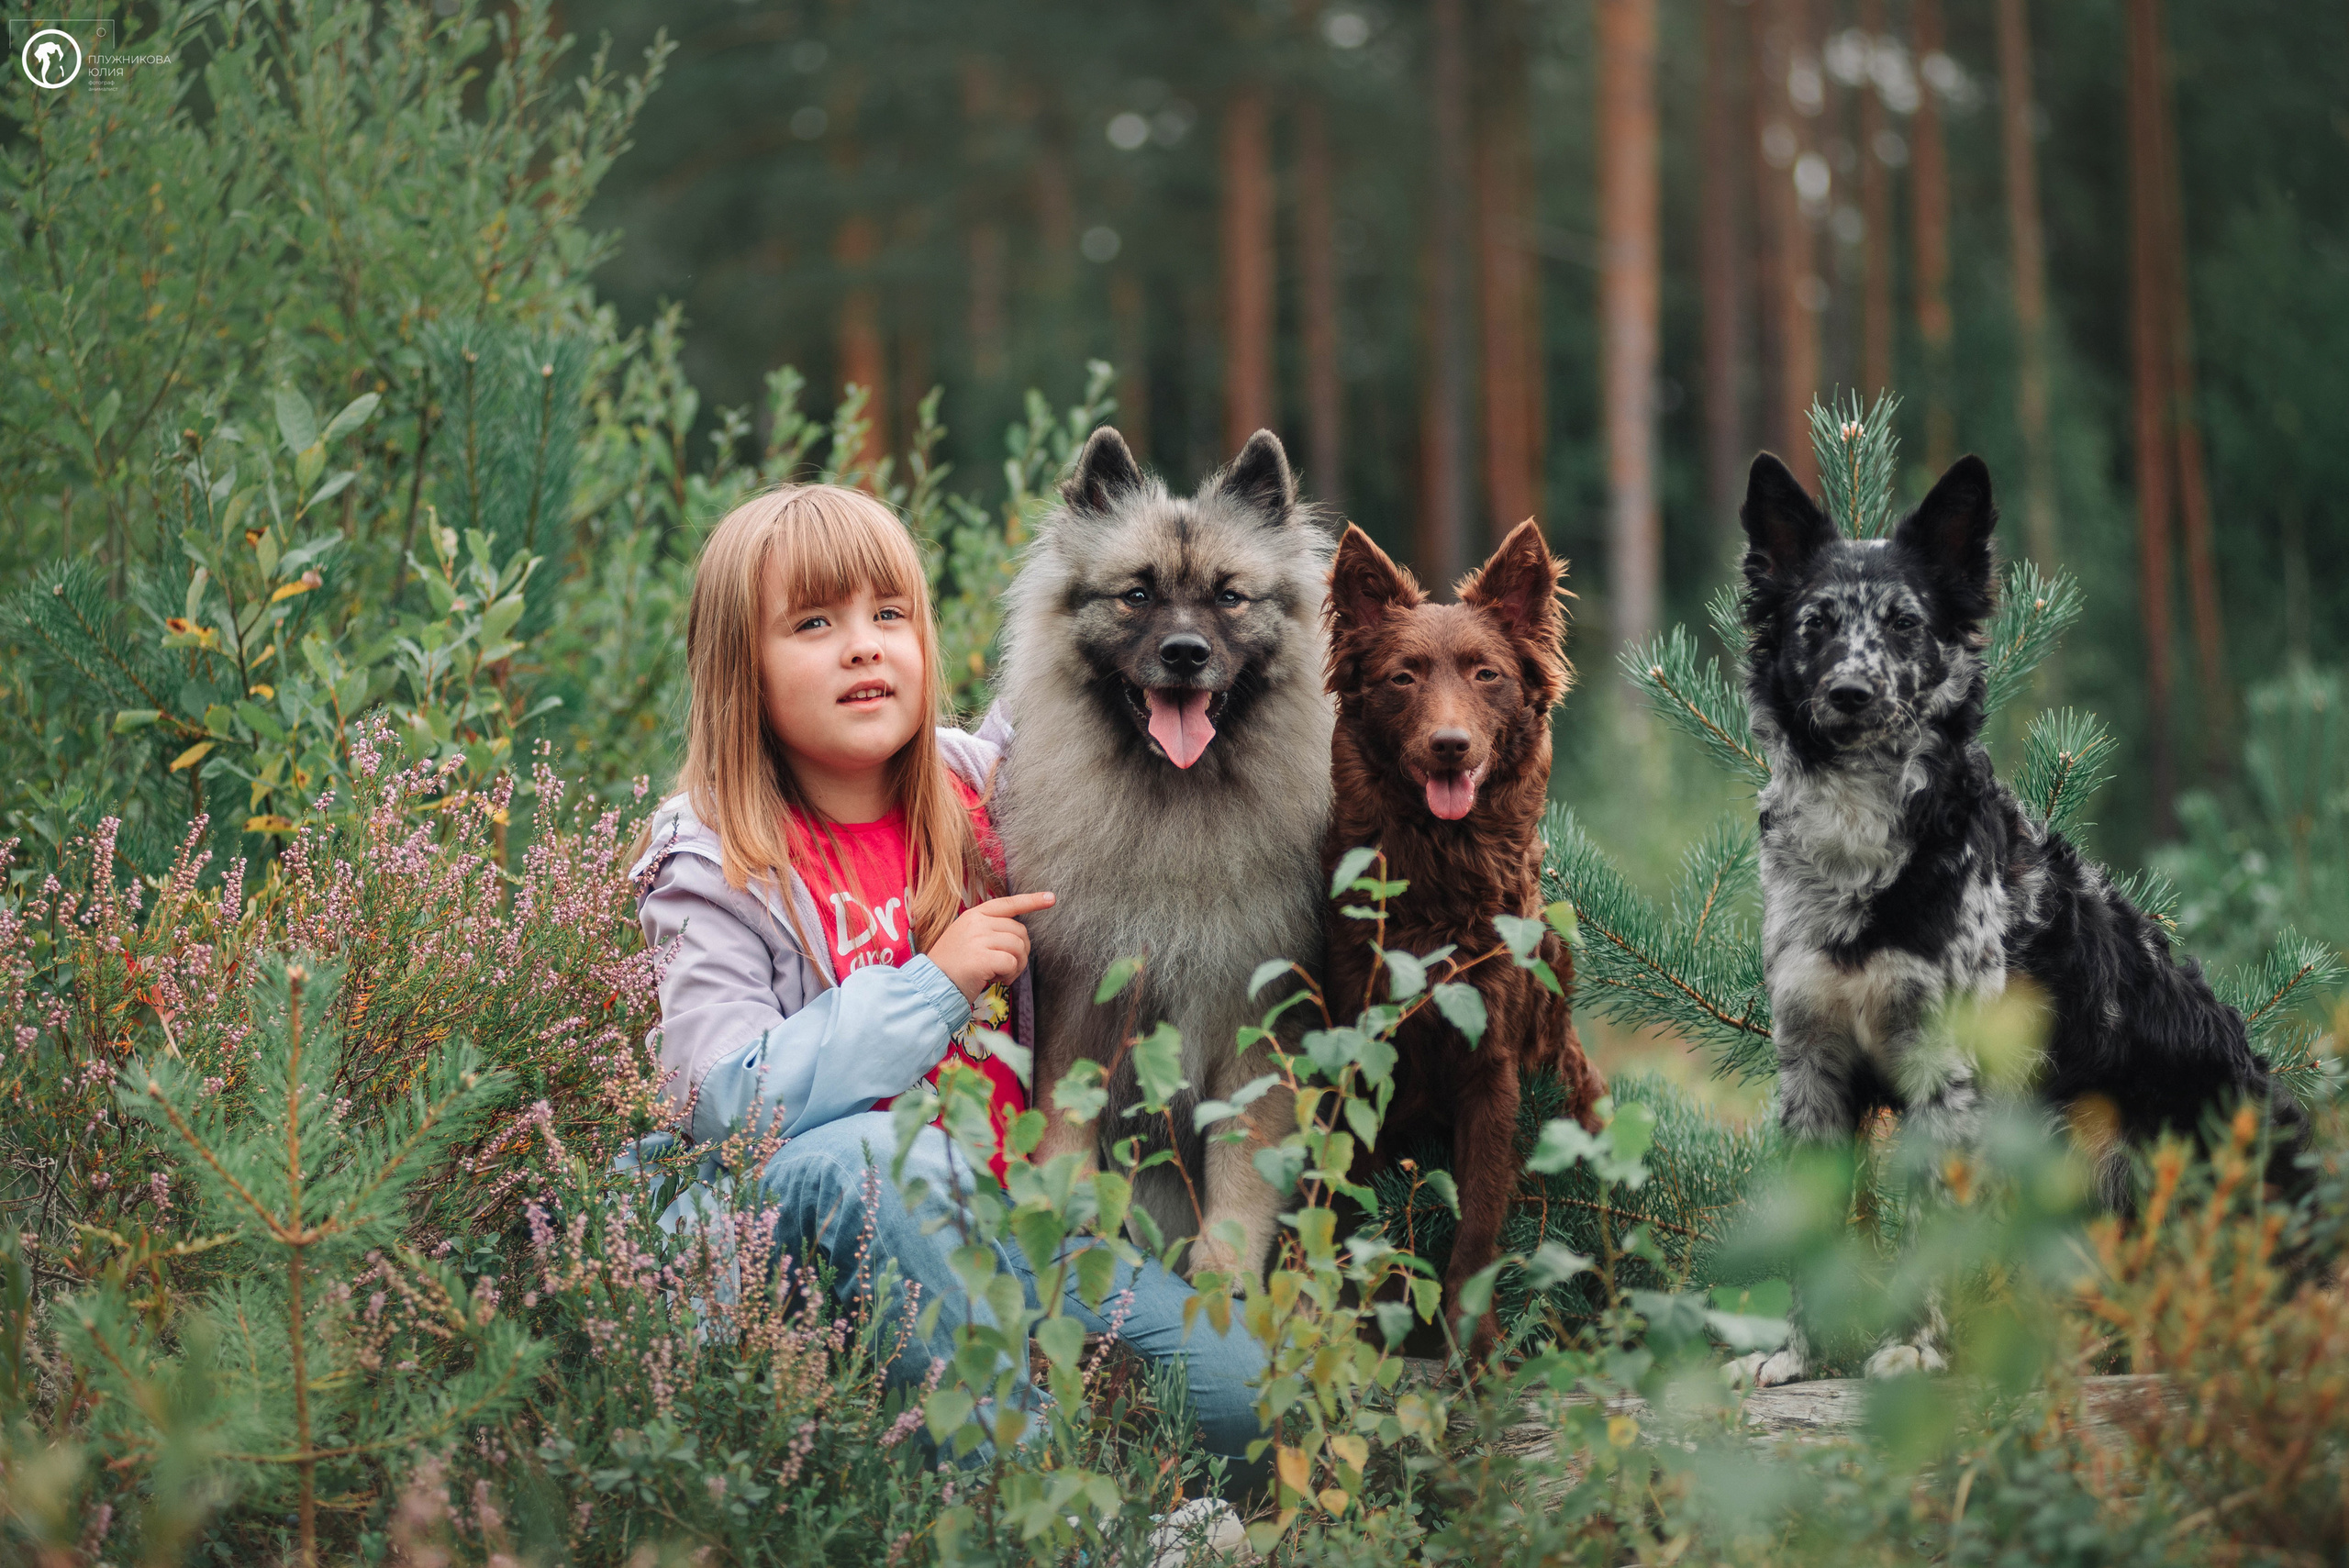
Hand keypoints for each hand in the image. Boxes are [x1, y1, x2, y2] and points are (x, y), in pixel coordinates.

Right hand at [928, 890, 1054, 1002]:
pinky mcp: (982, 956)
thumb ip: (989, 931)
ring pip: (1018, 947)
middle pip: (1019, 932)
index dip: (1031, 901)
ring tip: (1000, 975)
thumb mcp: (967, 938)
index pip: (1007, 903)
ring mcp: (979, 938)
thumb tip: (1018, 936)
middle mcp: (977, 922)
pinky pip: (1011, 962)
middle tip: (1007, 968)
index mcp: (974, 915)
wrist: (931, 983)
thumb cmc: (951, 965)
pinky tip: (994, 980)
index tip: (1050, 898)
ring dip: (1016, 966)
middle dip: (1021, 953)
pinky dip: (1009, 975)